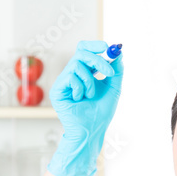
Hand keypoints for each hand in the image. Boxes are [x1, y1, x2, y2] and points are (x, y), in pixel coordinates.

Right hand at [47, 40, 123, 175]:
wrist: (92, 130)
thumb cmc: (101, 112)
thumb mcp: (114, 89)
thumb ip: (117, 72)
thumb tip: (119, 53)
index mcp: (86, 73)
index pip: (85, 51)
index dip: (94, 45)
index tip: (106, 46)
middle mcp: (73, 75)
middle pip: (81, 53)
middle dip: (97, 60)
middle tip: (109, 72)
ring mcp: (64, 82)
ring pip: (77, 65)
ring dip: (90, 81)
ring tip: (91, 95)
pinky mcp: (57, 89)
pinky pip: (71, 77)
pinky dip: (80, 88)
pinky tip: (79, 99)